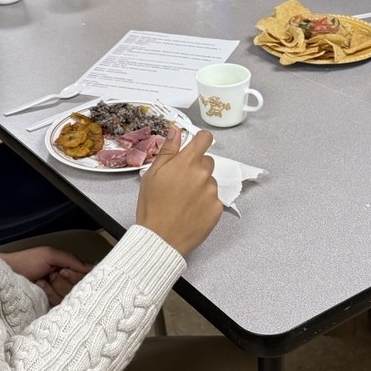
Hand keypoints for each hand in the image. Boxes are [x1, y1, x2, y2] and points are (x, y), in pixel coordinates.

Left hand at [1, 246, 92, 306]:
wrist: (7, 275)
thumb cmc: (26, 261)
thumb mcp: (50, 255)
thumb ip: (71, 260)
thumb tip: (91, 268)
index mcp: (66, 267)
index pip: (84, 275)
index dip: (76, 276)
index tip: (63, 271)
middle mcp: (64, 280)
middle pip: (78, 287)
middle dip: (64, 281)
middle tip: (51, 275)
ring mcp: (57, 293)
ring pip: (68, 296)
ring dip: (54, 287)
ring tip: (42, 281)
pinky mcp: (49, 303)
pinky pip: (59, 303)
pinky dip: (49, 294)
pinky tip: (39, 288)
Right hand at [135, 127, 221, 256]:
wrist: (160, 239)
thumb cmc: (152, 206)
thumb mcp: (152, 174)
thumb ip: (168, 150)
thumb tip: (176, 130)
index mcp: (187, 162)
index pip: (205, 139)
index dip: (200, 140)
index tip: (194, 147)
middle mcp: (204, 174)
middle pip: (207, 161)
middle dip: (196, 167)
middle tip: (180, 182)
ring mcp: (212, 192)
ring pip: (209, 181)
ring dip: (200, 186)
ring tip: (183, 201)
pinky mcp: (217, 209)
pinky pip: (213, 199)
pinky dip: (204, 203)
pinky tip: (190, 211)